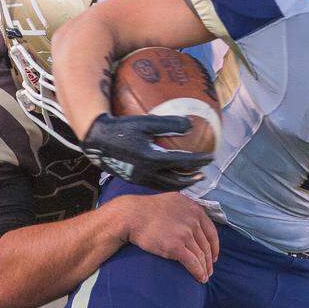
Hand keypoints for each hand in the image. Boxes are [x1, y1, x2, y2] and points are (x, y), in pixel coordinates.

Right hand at [81, 113, 213, 190]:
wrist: (97, 142)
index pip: (182, 162)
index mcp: (152, 159)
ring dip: (182, 183)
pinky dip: (169, 184)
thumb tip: (190, 124)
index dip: (199, 160)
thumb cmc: (122, 128)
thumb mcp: (146, 122)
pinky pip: (156, 185)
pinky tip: (172, 178)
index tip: (211, 157)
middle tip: (204, 173)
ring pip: (166, 186)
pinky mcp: (134, 180)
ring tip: (192, 179)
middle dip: (192, 178)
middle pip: (177, 180)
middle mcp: (147, 173)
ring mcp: (140, 179)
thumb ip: (169, 123)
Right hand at [115, 192, 219, 282]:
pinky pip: (192, 263)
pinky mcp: (176, 246)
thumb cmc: (148, 209)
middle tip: (209, 270)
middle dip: (209, 260)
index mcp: (194, 210)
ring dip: (204, 268)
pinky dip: (198, 272)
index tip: (214, 256)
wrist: (132, 215)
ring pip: (200, 255)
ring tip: (204, 277)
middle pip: (206, 245)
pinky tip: (200, 278)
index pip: (211, 232)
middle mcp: (193, 221)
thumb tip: (193, 219)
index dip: (215, 246)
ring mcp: (185, 234)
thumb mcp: (174, 201)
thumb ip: (186, 210)